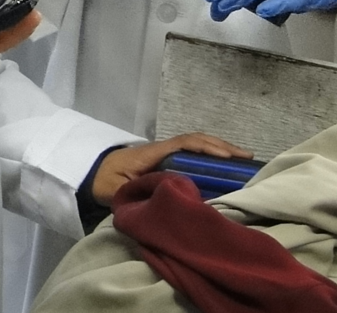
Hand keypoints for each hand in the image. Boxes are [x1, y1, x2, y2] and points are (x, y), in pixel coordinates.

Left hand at [89, 133, 251, 204]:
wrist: (90, 174)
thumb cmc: (104, 181)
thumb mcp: (119, 190)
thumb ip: (140, 191)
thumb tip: (169, 196)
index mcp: (153, 152)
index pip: (185, 143)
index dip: (207, 147)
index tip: (227, 156)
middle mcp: (162, 148)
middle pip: (196, 140)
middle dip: (222, 146)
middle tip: (246, 158)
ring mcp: (164, 152)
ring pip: (196, 144)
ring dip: (219, 149)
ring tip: (242, 160)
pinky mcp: (165, 160)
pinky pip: (191, 153)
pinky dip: (210, 155)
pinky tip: (223, 165)